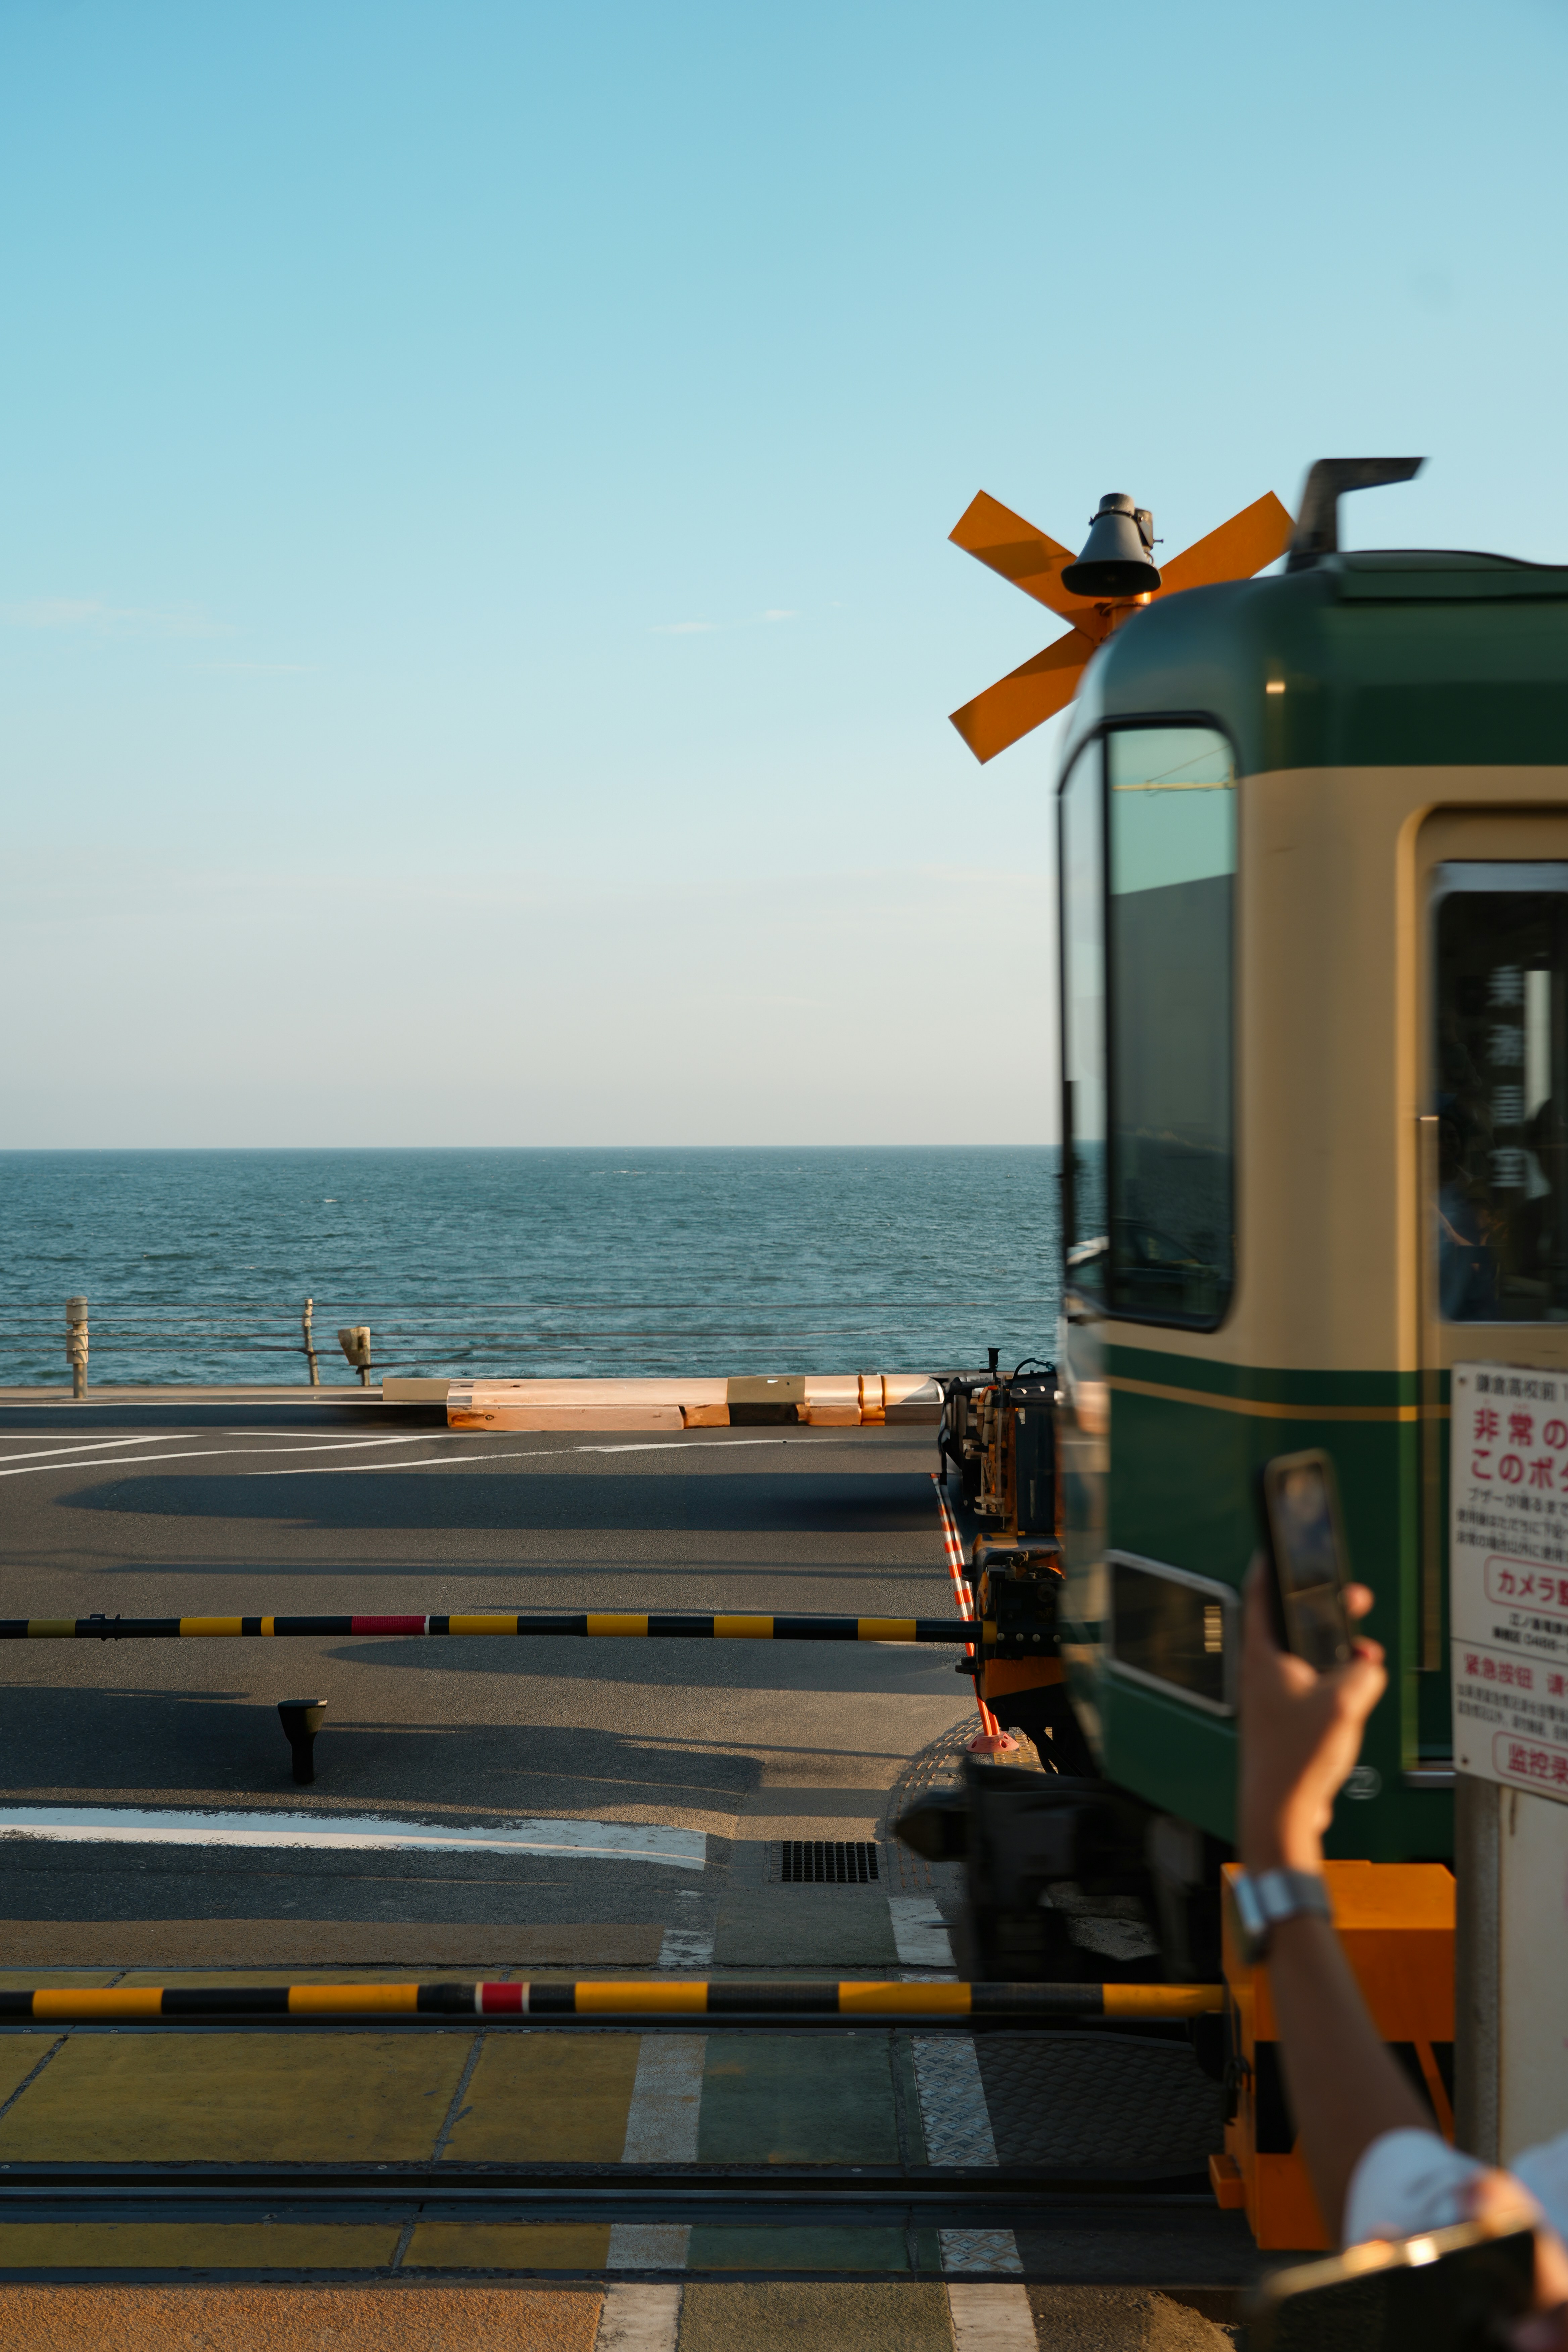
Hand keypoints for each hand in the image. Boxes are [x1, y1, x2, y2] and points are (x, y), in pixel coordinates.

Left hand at [1238, 1557, 1385, 1873]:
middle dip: (1325, 1610)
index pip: (1261, 1594)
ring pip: (1307, 1658)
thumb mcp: (1345, 1701)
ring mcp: (1272, 1698)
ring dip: (1336, 1653)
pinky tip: (1355, 1696)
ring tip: (1362, 1653)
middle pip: (1292, 1624)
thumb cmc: (1296, 1758)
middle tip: (1352, 1598)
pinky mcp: (1285, 1721)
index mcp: (1263, 1655)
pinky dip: (1335, 1683)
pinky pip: (1313, 1688)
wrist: (1280, 1812)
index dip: (1272, 1566)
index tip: (1280, 1547)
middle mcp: (1262, 1672)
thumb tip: (1365, 1665)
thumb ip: (1363, 1670)